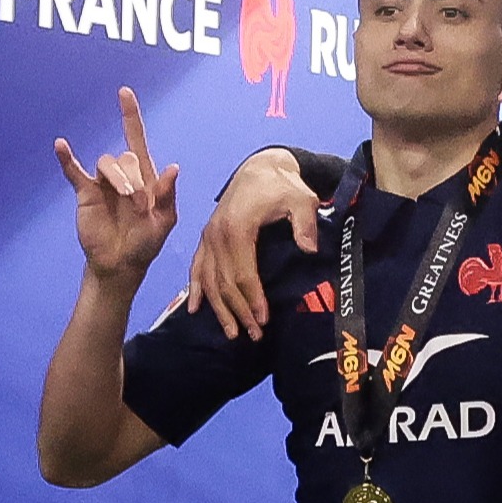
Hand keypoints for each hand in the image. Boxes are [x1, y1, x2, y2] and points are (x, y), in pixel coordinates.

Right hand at [53, 87, 180, 284]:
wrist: (120, 264)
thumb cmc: (146, 243)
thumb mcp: (164, 222)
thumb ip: (167, 195)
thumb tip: (174, 168)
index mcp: (145, 177)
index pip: (137, 139)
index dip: (130, 116)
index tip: (124, 92)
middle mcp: (123, 175)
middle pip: (125, 156)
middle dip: (134, 177)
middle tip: (139, 204)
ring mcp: (103, 183)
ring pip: (106, 162)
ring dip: (117, 177)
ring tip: (125, 200)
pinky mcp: (85, 193)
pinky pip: (73, 171)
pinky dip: (66, 158)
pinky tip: (60, 145)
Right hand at [183, 147, 322, 339]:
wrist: (261, 168)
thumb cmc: (283, 185)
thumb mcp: (301, 199)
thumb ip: (305, 223)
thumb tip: (308, 249)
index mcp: (237, 227)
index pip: (243, 273)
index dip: (253, 299)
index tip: (264, 319)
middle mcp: (216, 234)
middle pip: (225, 283)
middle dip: (239, 312)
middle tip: (254, 334)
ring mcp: (208, 236)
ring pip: (209, 280)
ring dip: (219, 309)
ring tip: (232, 332)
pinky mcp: (206, 237)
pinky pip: (197, 267)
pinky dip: (195, 289)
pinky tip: (194, 309)